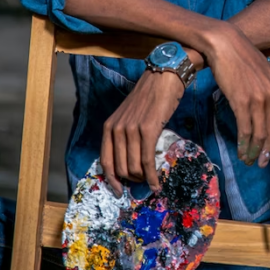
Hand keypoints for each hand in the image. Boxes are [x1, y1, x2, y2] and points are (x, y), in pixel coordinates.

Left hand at [100, 69, 186, 196]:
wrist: (164, 77)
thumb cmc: (150, 96)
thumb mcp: (129, 115)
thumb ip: (125, 135)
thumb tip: (131, 161)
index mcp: (109, 126)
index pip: (105, 161)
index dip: (112, 180)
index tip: (119, 191)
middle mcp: (117, 129)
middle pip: (120, 168)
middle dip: (132, 180)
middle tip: (143, 184)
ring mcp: (132, 130)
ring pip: (134, 167)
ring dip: (143, 179)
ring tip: (151, 182)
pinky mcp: (149, 130)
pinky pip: (147, 161)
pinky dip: (152, 176)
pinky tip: (156, 184)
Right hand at [201, 21, 269, 167]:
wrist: (226, 44)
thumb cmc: (243, 57)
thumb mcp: (265, 73)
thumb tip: (267, 110)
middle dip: (268, 151)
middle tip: (261, 163)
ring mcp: (259, 99)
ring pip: (260, 134)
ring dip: (254, 151)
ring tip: (248, 160)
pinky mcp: (242, 102)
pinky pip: (245, 129)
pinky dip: (243, 144)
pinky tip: (240, 150)